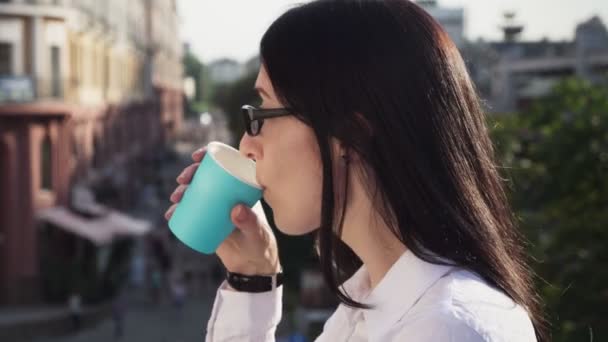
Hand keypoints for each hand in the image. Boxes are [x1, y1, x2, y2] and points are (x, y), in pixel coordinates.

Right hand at [165, 147, 280, 275]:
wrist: (252, 265)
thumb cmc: (260, 244)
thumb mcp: (256, 233)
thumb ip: (249, 222)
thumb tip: (236, 209)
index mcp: (243, 187)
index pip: (227, 164)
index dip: (210, 155)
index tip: (197, 157)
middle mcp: (229, 193)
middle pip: (207, 176)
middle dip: (190, 173)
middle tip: (182, 182)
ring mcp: (217, 206)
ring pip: (197, 192)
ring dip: (182, 191)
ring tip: (176, 199)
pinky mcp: (208, 220)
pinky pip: (191, 211)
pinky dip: (179, 211)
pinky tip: (171, 214)